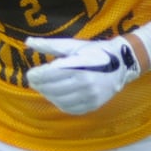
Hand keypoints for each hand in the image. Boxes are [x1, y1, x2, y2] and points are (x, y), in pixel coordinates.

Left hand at [26, 36, 141, 114]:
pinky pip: (70, 108)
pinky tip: (56, 96)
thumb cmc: (95, 51)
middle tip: (34, 80)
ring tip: (43, 87)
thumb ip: (50, 45)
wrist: (122, 63)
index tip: (30, 74)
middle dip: (40, 84)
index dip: (38, 75)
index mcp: (80, 66)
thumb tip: (28, 42)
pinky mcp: (93, 105)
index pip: (52, 74)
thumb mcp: (74, 45)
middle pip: (53, 88)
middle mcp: (86, 84)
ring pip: (60, 100)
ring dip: (47, 94)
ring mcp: (90, 97)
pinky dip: (59, 103)